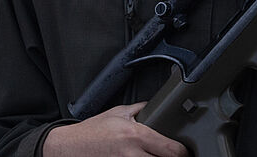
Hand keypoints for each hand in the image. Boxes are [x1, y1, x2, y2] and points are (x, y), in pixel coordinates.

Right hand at [43, 103, 186, 156]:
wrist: (70, 147)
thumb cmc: (92, 131)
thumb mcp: (117, 113)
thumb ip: (140, 109)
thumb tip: (156, 105)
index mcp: (135, 135)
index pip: (172, 149)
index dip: (183, 152)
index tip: (185, 151)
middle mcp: (133, 154)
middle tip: (173, 154)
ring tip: (156, 155)